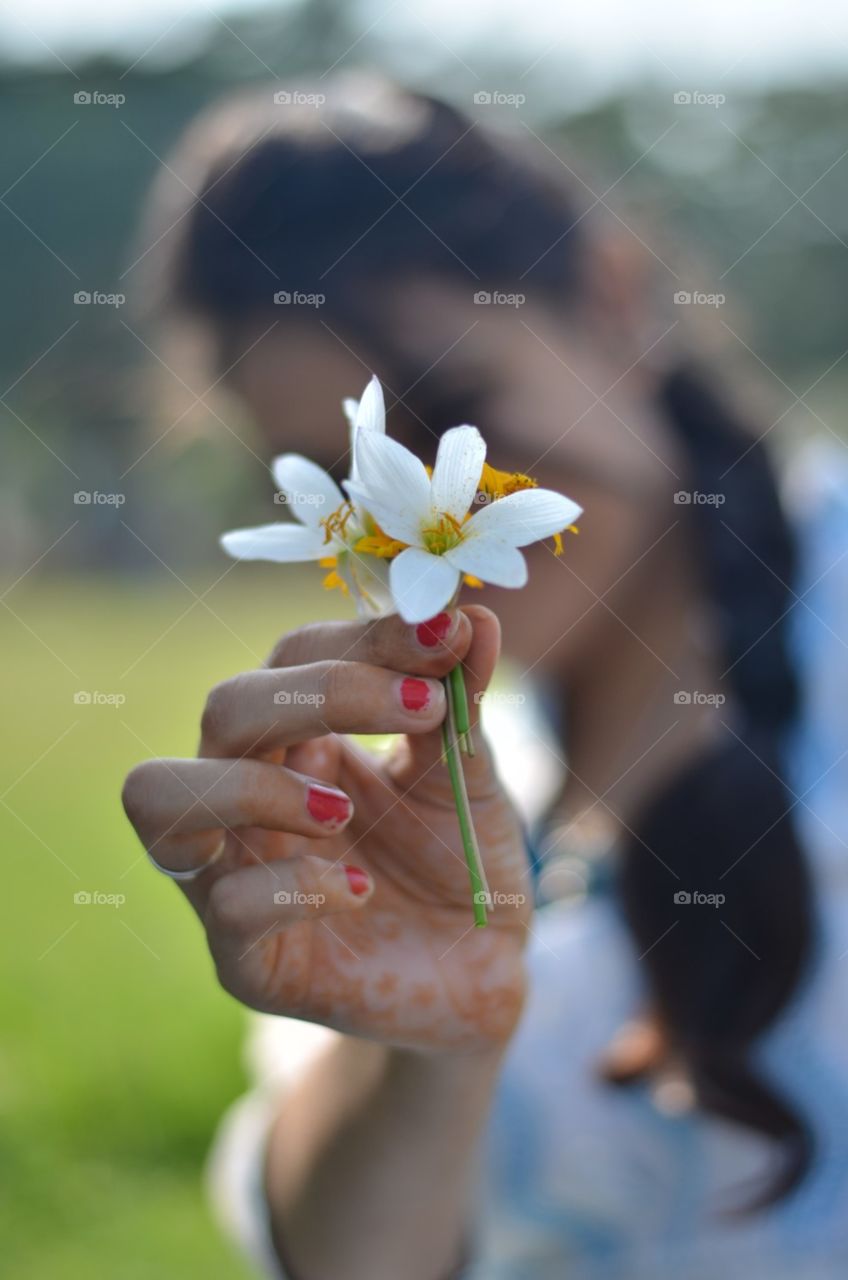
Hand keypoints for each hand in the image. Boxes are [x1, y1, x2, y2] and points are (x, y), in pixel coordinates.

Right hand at [122, 607, 529, 1051]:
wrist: (479, 974)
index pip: (294, 657)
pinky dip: (293, 886)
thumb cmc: (463, 861)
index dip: (361, 639)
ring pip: (160, 795)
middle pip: (226, 707)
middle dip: (319, 694)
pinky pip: (226, 905)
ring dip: (254, 785)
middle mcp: (249, 792)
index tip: (445, 635)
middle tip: (420, 707)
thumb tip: (475, 616)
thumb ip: (462, 704)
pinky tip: (358, 893)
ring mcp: (233, 873)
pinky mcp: (243, 958)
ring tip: (343, 809)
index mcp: (300, 737)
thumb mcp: (472, 776)